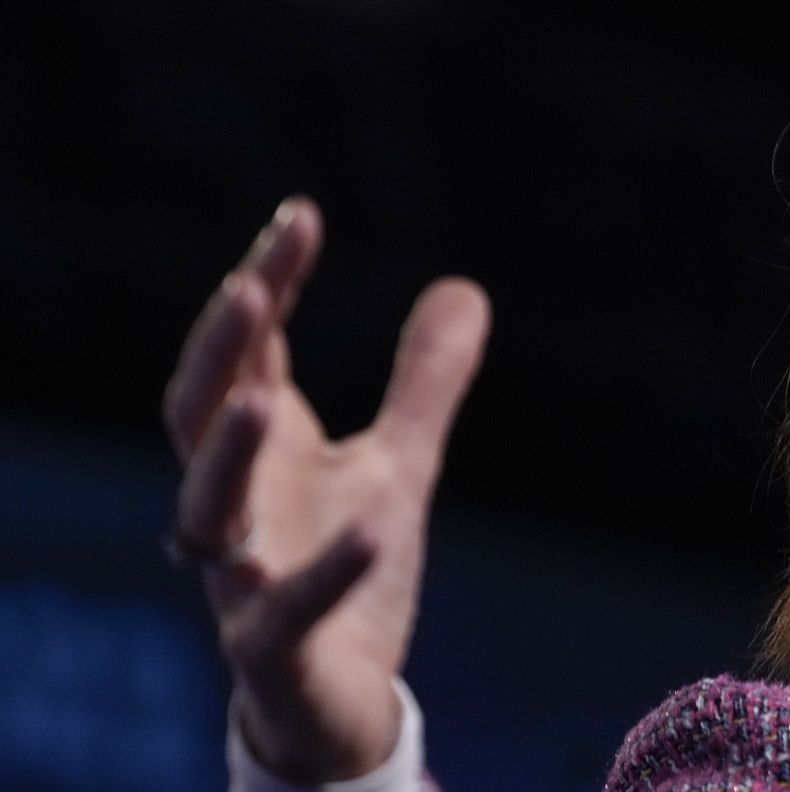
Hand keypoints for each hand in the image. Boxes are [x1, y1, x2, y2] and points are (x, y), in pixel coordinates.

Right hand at [163, 197, 489, 781]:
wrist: (336, 699)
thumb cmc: (350, 572)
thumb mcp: (401, 466)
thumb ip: (425, 384)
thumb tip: (464, 287)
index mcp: (264, 450)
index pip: (250, 350)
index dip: (267, 280)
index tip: (301, 214)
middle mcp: (238, 503)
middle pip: (201, 413)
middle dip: (221, 350)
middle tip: (253, 286)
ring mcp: (244, 576)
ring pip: (207, 511)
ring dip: (227, 454)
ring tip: (259, 398)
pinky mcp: (274, 648)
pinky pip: (286, 609)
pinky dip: (323, 572)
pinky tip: (370, 531)